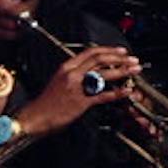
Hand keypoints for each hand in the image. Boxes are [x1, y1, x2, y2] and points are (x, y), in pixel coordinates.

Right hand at [20, 44, 137, 136]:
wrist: (34, 118)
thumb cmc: (46, 103)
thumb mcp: (59, 81)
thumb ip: (75, 75)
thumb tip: (91, 73)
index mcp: (67, 67)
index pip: (91, 52)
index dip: (109, 50)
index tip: (121, 51)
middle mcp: (72, 74)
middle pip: (100, 59)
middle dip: (119, 58)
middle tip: (132, 59)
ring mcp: (76, 88)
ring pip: (103, 74)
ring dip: (122, 71)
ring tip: (133, 71)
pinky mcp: (80, 102)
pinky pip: (102, 96)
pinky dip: (116, 93)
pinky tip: (125, 92)